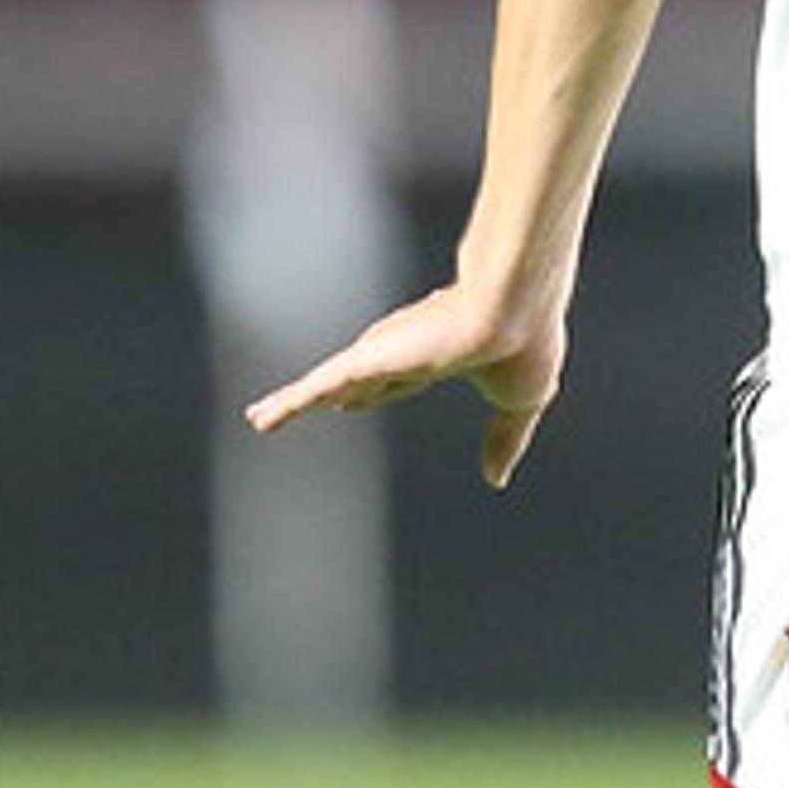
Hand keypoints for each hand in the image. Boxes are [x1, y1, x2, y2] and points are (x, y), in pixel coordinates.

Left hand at [245, 278, 568, 490]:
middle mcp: (407, 349)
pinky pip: (316, 386)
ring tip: (260, 419)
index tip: (354, 402)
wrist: (514, 309)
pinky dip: (289, 404)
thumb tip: (496, 478)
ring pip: (329, 383)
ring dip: (296, 401)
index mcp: (444, 356)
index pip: (402, 379)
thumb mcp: (522, 400)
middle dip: (334, 392)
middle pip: (360, 379)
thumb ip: (507, 438)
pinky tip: (261, 421)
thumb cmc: (527, 342)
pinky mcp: (367, 359)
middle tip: (306, 404)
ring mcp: (383, 353)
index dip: (377, 393)